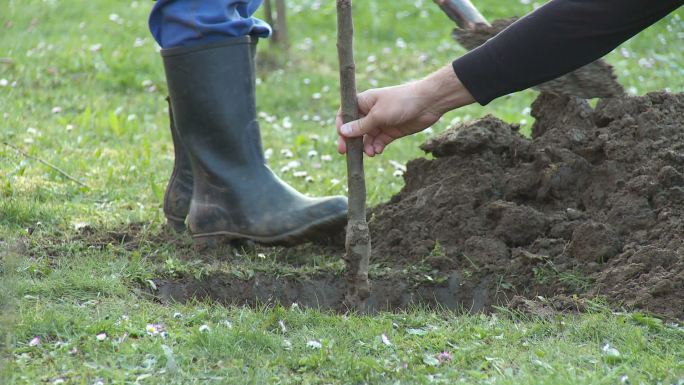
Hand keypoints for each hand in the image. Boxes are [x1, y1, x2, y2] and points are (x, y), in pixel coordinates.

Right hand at [336, 65, 474, 155]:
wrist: (428, 103)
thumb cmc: (401, 102)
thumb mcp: (378, 115)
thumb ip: (361, 125)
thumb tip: (343, 132)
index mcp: (364, 102)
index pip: (346, 114)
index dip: (341, 125)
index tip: (341, 137)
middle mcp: (370, 112)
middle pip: (354, 129)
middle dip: (351, 141)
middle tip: (346, 153)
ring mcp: (380, 122)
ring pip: (366, 138)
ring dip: (366, 146)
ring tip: (370, 153)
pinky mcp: (391, 132)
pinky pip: (378, 142)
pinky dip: (376, 147)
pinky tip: (378, 151)